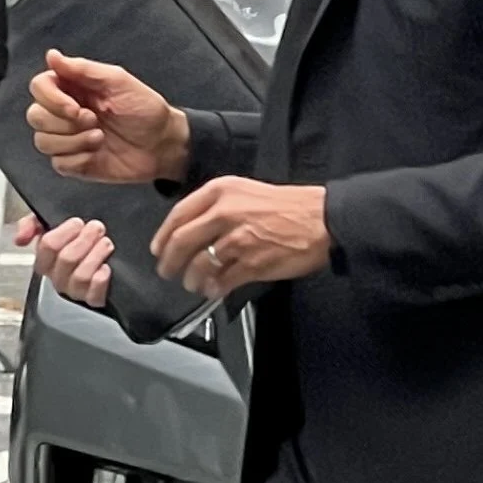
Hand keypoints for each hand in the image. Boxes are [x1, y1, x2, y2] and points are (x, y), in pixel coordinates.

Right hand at [16, 210, 113, 306]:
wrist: (102, 251)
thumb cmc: (76, 238)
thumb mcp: (50, 224)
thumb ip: (30, 224)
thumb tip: (20, 239)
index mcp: (45, 259)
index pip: (48, 246)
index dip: (65, 232)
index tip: (77, 223)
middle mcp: (57, 277)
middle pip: (67, 259)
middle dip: (85, 240)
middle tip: (96, 228)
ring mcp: (74, 290)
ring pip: (80, 276)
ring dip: (96, 255)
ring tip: (105, 243)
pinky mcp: (92, 299)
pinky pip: (94, 294)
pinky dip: (101, 279)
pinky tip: (106, 267)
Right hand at [26, 50, 190, 183]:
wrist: (163, 144)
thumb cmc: (145, 110)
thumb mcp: (118, 81)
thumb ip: (83, 69)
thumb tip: (52, 55)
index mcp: (72, 88)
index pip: (39, 87)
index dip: (51, 99)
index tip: (75, 107)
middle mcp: (65, 112)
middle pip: (35, 116)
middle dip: (64, 123)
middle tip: (94, 121)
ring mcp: (68, 139)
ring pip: (43, 141)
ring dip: (73, 142)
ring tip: (100, 138)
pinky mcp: (74, 162)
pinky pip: (58, 164)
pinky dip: (78, 159)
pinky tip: (98, 154)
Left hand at [151, 176, 330, 296]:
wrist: (322, 219)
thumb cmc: (291, 207)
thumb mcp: (248, 192)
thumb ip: (218, 206)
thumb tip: (195, 229)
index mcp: (222, 191)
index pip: (179, 214)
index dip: (164, 235)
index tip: (159, 248)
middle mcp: (225, 212)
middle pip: (182, 241)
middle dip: (170, 261)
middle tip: (167, 271)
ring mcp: (238, 239)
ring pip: (200, 264)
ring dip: (192, 279)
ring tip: (193, 284)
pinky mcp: (251, 263)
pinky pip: (223, 280)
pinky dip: (215, 288)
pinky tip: (215, 290)